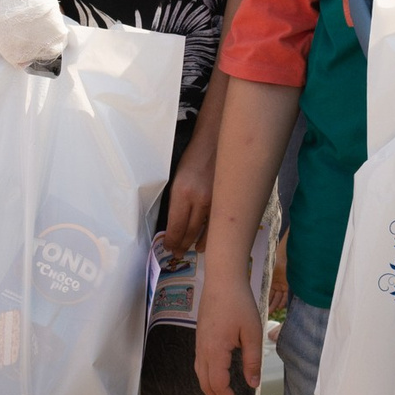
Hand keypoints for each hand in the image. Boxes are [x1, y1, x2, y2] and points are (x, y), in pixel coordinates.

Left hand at [161, 122, 216, 257]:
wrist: (216, 141)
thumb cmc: (193, 157)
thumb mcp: (177, 178)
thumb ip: (177, 201)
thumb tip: (174, 223)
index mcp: (181, 192)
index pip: (176, 226)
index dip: (172, 240)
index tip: (168, 248)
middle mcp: (198, 199)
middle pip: (189, 231)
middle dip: (182, 245)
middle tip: (176, 254)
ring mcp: (215, 201)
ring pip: (205, 230)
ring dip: (196, 243)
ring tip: (190, 251)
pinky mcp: (226, 200)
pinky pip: (217, 223)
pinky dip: (211, 235)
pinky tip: (207, 242)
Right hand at [193, 269, 262, 394]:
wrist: (222, 280)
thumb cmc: (239, 303)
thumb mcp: (252, 333)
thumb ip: (252, 360)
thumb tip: (252, 384)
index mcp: (215, 351)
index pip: (218, 386)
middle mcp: (203, 351)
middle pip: (206, 385)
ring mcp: (199, 345)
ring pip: (201, 376)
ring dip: (212, 392)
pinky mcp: (200, 339)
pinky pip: (200, 366)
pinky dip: (208, 379)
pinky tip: (218, 379)